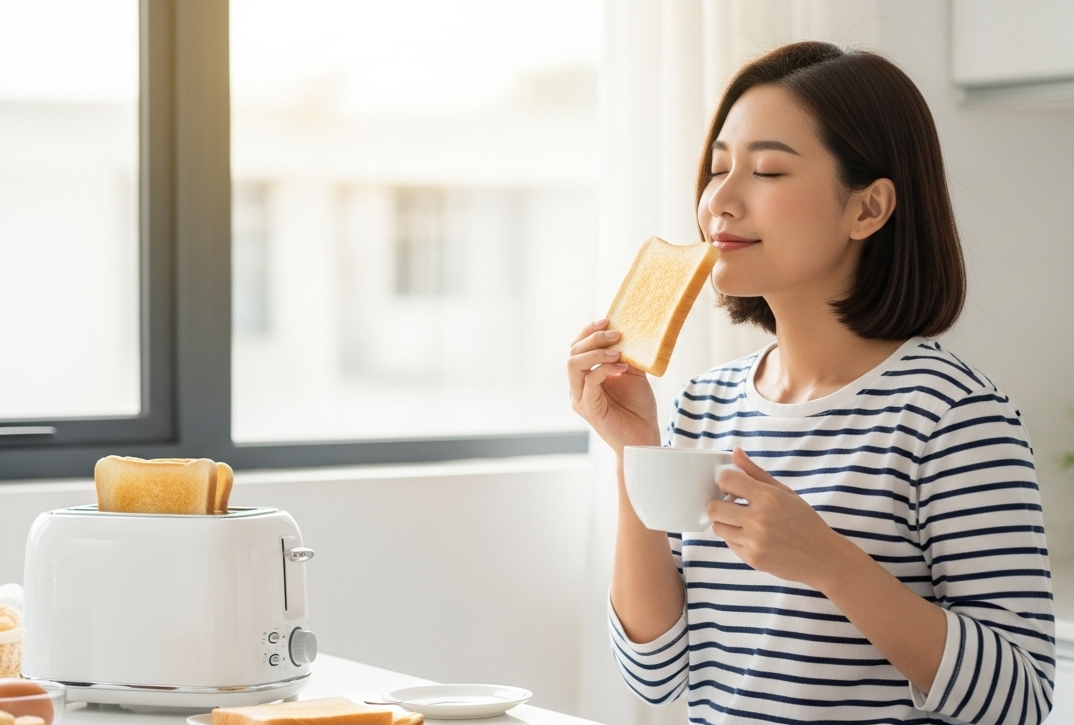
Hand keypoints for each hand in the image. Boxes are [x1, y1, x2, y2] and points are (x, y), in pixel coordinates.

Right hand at [567, 319, 659, 453]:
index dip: (589, 331)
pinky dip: (605, 369)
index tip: (608, 320)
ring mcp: (580, 398)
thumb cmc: (638, 409)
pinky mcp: (588, 408)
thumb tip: (627, 332)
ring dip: (596, 352)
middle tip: (616, 334)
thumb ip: (626, 356)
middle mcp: (578, 387)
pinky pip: (589, 381)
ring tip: (618, 350)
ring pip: (574, 364)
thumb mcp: (633, 374)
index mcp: (586, 377)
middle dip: (594, 338)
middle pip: (573, 352)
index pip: (577, 348)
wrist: (644, 438)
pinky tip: (623, 367)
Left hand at [705, 448, 847, 588]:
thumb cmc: (804, 521)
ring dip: (726, 523)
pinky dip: (735, 539)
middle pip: (713, 507)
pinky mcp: (752, 559)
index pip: (726, 480)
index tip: (732, 487)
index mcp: (768, 497)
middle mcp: (759, 519)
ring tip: (743, 522)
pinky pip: (729, 543)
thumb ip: (755, 472)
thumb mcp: (784, 492)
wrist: (822, 557)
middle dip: (719, 504)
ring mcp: (754, 541)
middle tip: (731, 506)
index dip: (725, 482)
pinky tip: (752, 537)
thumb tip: (735, 452)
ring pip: (717, 527)